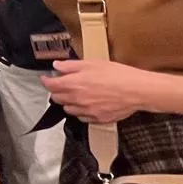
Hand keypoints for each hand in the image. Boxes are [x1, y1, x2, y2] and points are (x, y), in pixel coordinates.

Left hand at [42, 60, 157, 123]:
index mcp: (74, 84)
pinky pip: (82, 118)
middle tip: (62, 85)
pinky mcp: (97, 119)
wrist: (136, 90)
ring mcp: (87, 112)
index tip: (46, 78)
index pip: (51, 86)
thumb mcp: (92, 63)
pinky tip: (87, 105)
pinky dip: (81, 112)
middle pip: (58, 99)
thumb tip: (57, 66)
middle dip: (57, 91)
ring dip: (68, 103)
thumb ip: (71, 66)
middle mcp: (77, 100)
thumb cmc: (117, 74)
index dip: (46, 81)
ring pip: (69, 110)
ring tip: (75, 95)